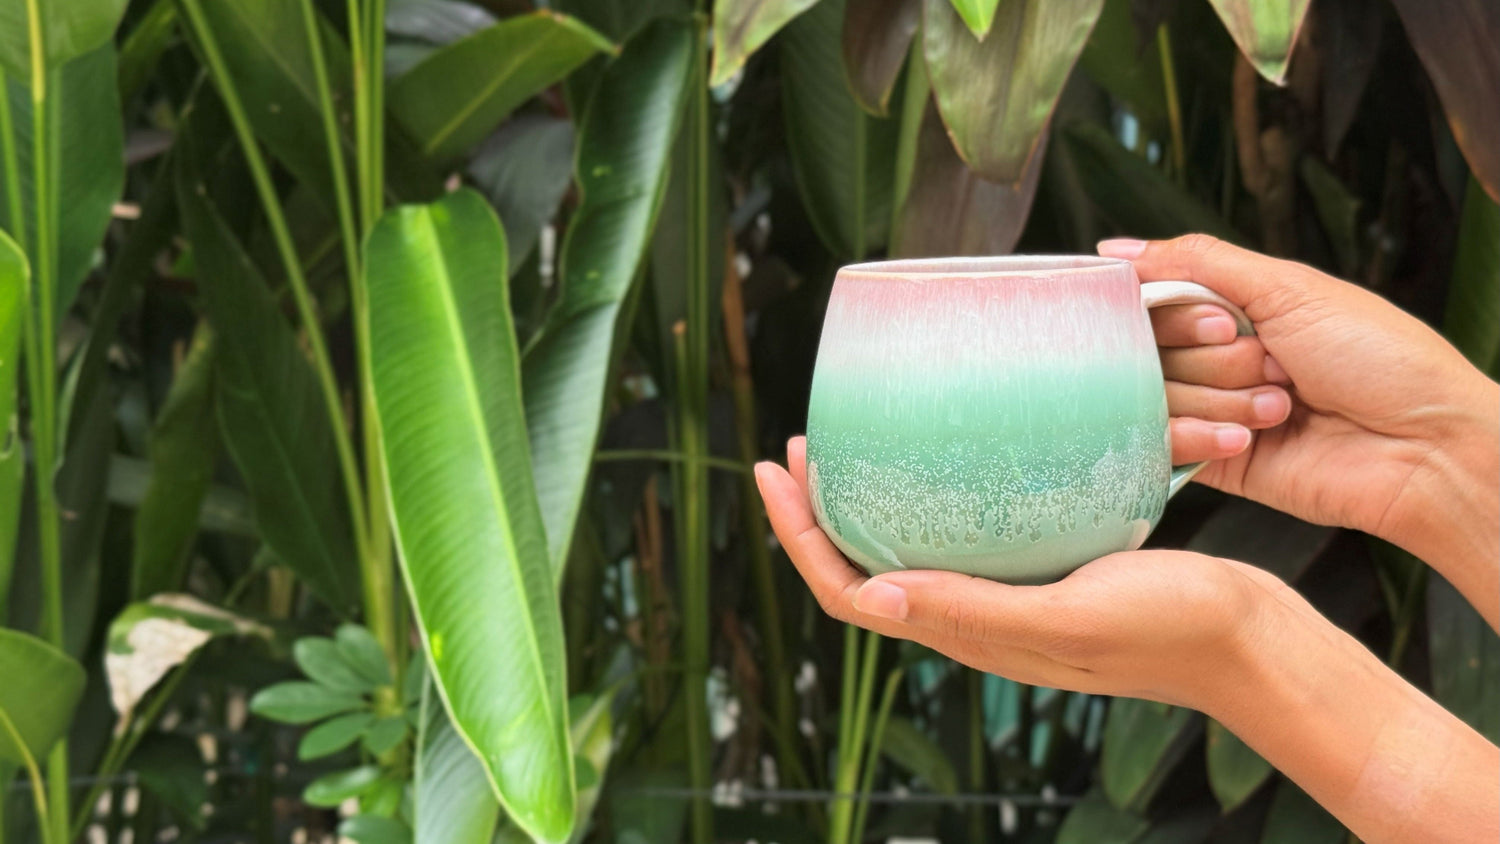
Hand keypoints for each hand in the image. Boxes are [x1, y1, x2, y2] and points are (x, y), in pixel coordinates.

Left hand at [755, 437, 1276, 707]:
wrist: (1251, 640)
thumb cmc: (1171, 629)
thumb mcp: (1068, 618)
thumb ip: (973, 610)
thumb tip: (873, 594)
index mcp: (969, 635)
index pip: (852, 594)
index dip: (800, 539)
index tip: (774, 469)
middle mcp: (977, 618)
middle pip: (868, 569)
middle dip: (820, 513)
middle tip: (801, 445)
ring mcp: (1010, 595)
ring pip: (913, 549)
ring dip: (871, 502)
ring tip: (854, 442)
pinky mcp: (1046, 570)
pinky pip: (968, 534)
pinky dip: (935, 497)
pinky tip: (950, 456)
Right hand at [1101, 235, 1498, 624]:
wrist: (1425, 449)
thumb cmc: (1382, 360)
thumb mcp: (1290, 289)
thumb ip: (1196, 263)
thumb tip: (1115, 247)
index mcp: (1240, 308)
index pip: (1157, 299)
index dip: (1179, 313)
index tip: (1225, 323)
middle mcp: (1223, 358)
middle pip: (1152, 349)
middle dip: (1212, 357)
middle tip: (1268, 361)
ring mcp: (1217, 410)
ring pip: (1157, 396)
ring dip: (1222, 398)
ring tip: (1281, 406)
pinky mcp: (1214, 463)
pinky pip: (1164, 445)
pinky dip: (1202, 437)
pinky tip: (1249, 438)